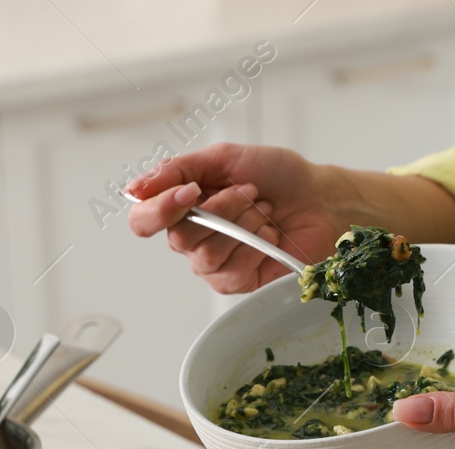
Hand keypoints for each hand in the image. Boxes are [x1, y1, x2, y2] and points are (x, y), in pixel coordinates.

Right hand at [126, 144, 343, 293]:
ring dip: (242, 226)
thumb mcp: (225, 158)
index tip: (190, 191)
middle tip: (250, 192)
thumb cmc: (278, 176)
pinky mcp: (237, 283)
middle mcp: (192, 237)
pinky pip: (230, 273)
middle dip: (221, 209)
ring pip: (205, 255)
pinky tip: (268, 236)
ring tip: (265, 212)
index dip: (159, 209)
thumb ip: (178, 170)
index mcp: (182, 205)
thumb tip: (134, 189)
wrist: (321, 199)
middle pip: (178, 237)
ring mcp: (213, 264)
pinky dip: (254, 248)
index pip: (143, 219)